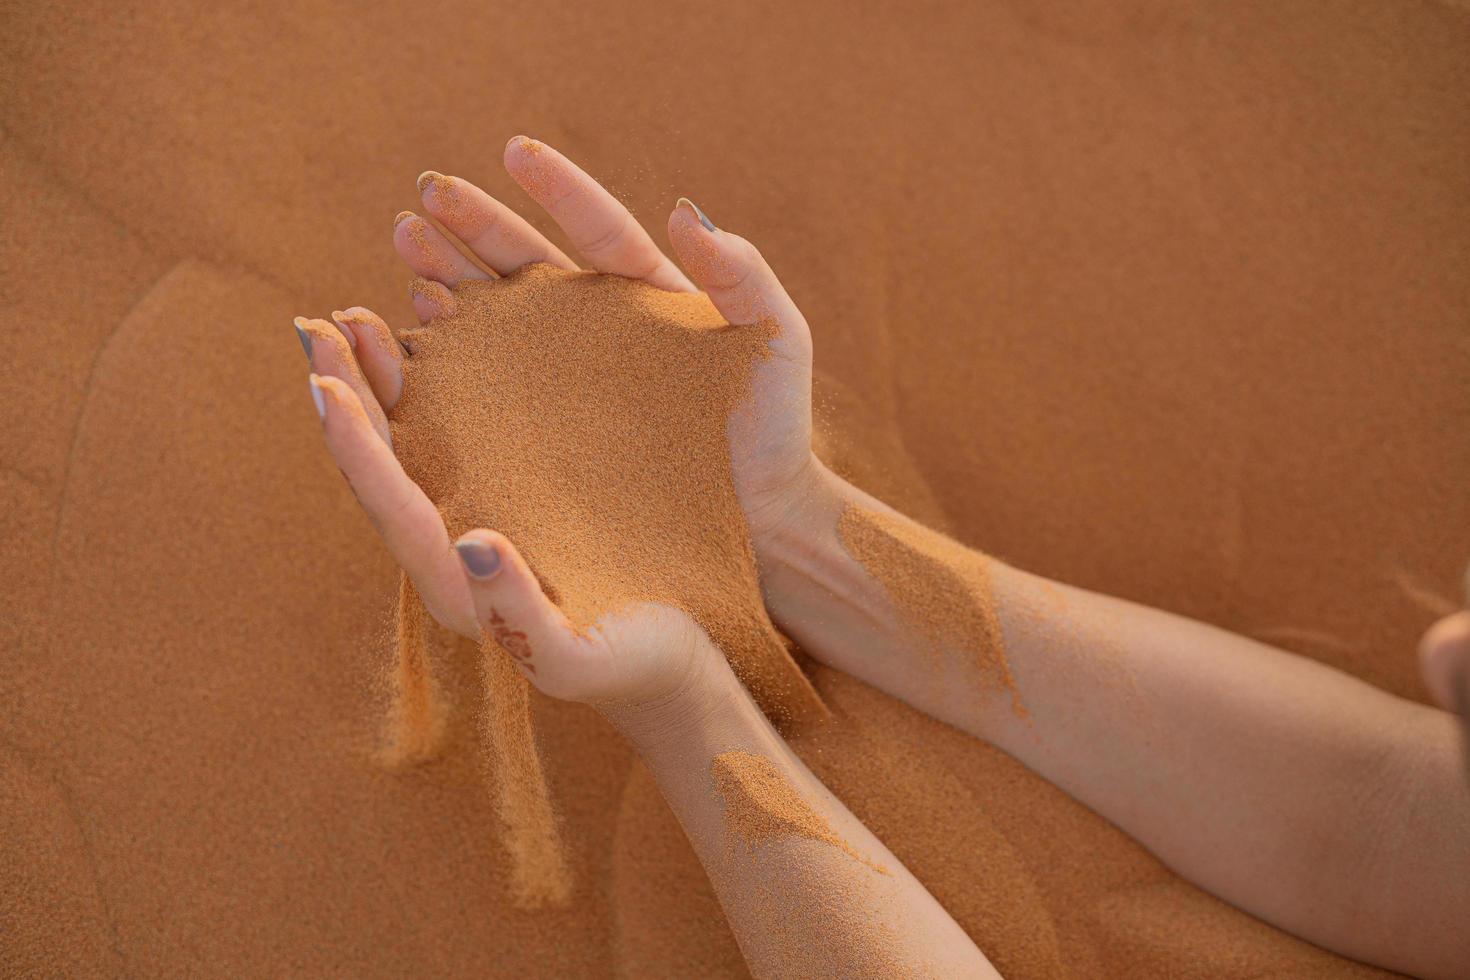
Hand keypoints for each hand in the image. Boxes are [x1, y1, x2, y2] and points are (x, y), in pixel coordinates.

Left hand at [295, 311, 715, 713]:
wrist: (672, 665)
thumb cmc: (629, 666)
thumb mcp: (577, 657)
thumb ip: (518, 612)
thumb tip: (472, 546)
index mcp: (453, 583)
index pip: (390, 503)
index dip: (354, 445)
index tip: (323, 379)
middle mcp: (452, 544)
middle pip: (384, 463)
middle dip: (351, 391)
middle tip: (324, 324)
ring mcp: (480, 512)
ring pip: (415, 439)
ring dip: (386, 376)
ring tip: (365, 314)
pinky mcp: (515, 490)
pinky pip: (461, 429)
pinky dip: (445, 377)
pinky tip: (451, 330)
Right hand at [393, 136, 825, 556]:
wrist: (767, 522)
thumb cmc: (776, 428)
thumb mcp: (775, 339)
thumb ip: (742, 274)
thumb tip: (684, 210)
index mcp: (651, 296)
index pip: (598, 229)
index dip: (557, 189)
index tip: (513, 150)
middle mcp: (604, 331)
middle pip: (529, 266)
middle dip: (474, 231)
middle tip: (420, 203)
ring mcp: (576, 383)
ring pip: (501, 319)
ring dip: (451, 283)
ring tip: (405, 254)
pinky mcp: (557, 435)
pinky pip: (495, 390)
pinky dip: (455, 363)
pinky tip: (414, 342)